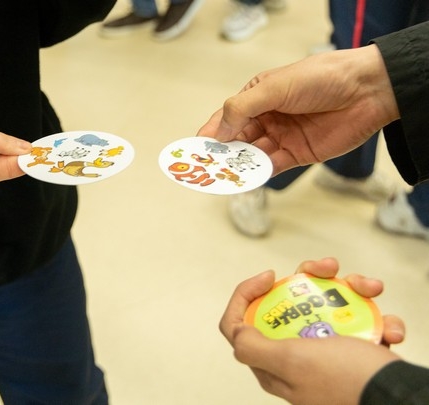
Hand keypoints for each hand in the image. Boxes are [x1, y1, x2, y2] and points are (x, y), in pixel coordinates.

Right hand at [198, 45, 399, 175]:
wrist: (366, 91)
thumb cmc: (320, 78)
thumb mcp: (274, 88)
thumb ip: (242, 109)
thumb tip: (218, 133)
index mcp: (258, 96)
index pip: (227, 117)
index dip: (212, 132)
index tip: (196, 148)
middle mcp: (267, 117)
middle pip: (237, 139)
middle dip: (221, 153)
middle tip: (205, 167)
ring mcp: (281, 136)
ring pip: (252, 155)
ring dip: (237, 165)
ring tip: (222, 175)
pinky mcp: (297, 154)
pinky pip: (272, 166)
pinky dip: (258, 173)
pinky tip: (246, 178)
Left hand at [220, 258, 403, 404]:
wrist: (399, 397)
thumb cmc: (347, 381)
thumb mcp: (292, 361)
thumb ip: (254, 348)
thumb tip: (237, 331)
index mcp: (271, 363)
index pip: (238, 324)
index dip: (246, 293)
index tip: (270, 275)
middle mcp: (293, 356)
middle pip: (285, 304)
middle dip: (309, 278)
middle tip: (329, 268)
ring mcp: (323, 352)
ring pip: (325, 305)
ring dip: (351, 290)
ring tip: (370, 288)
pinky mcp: (351, 350)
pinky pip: (357, 321)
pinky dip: (375, 316)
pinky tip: (389, 325)